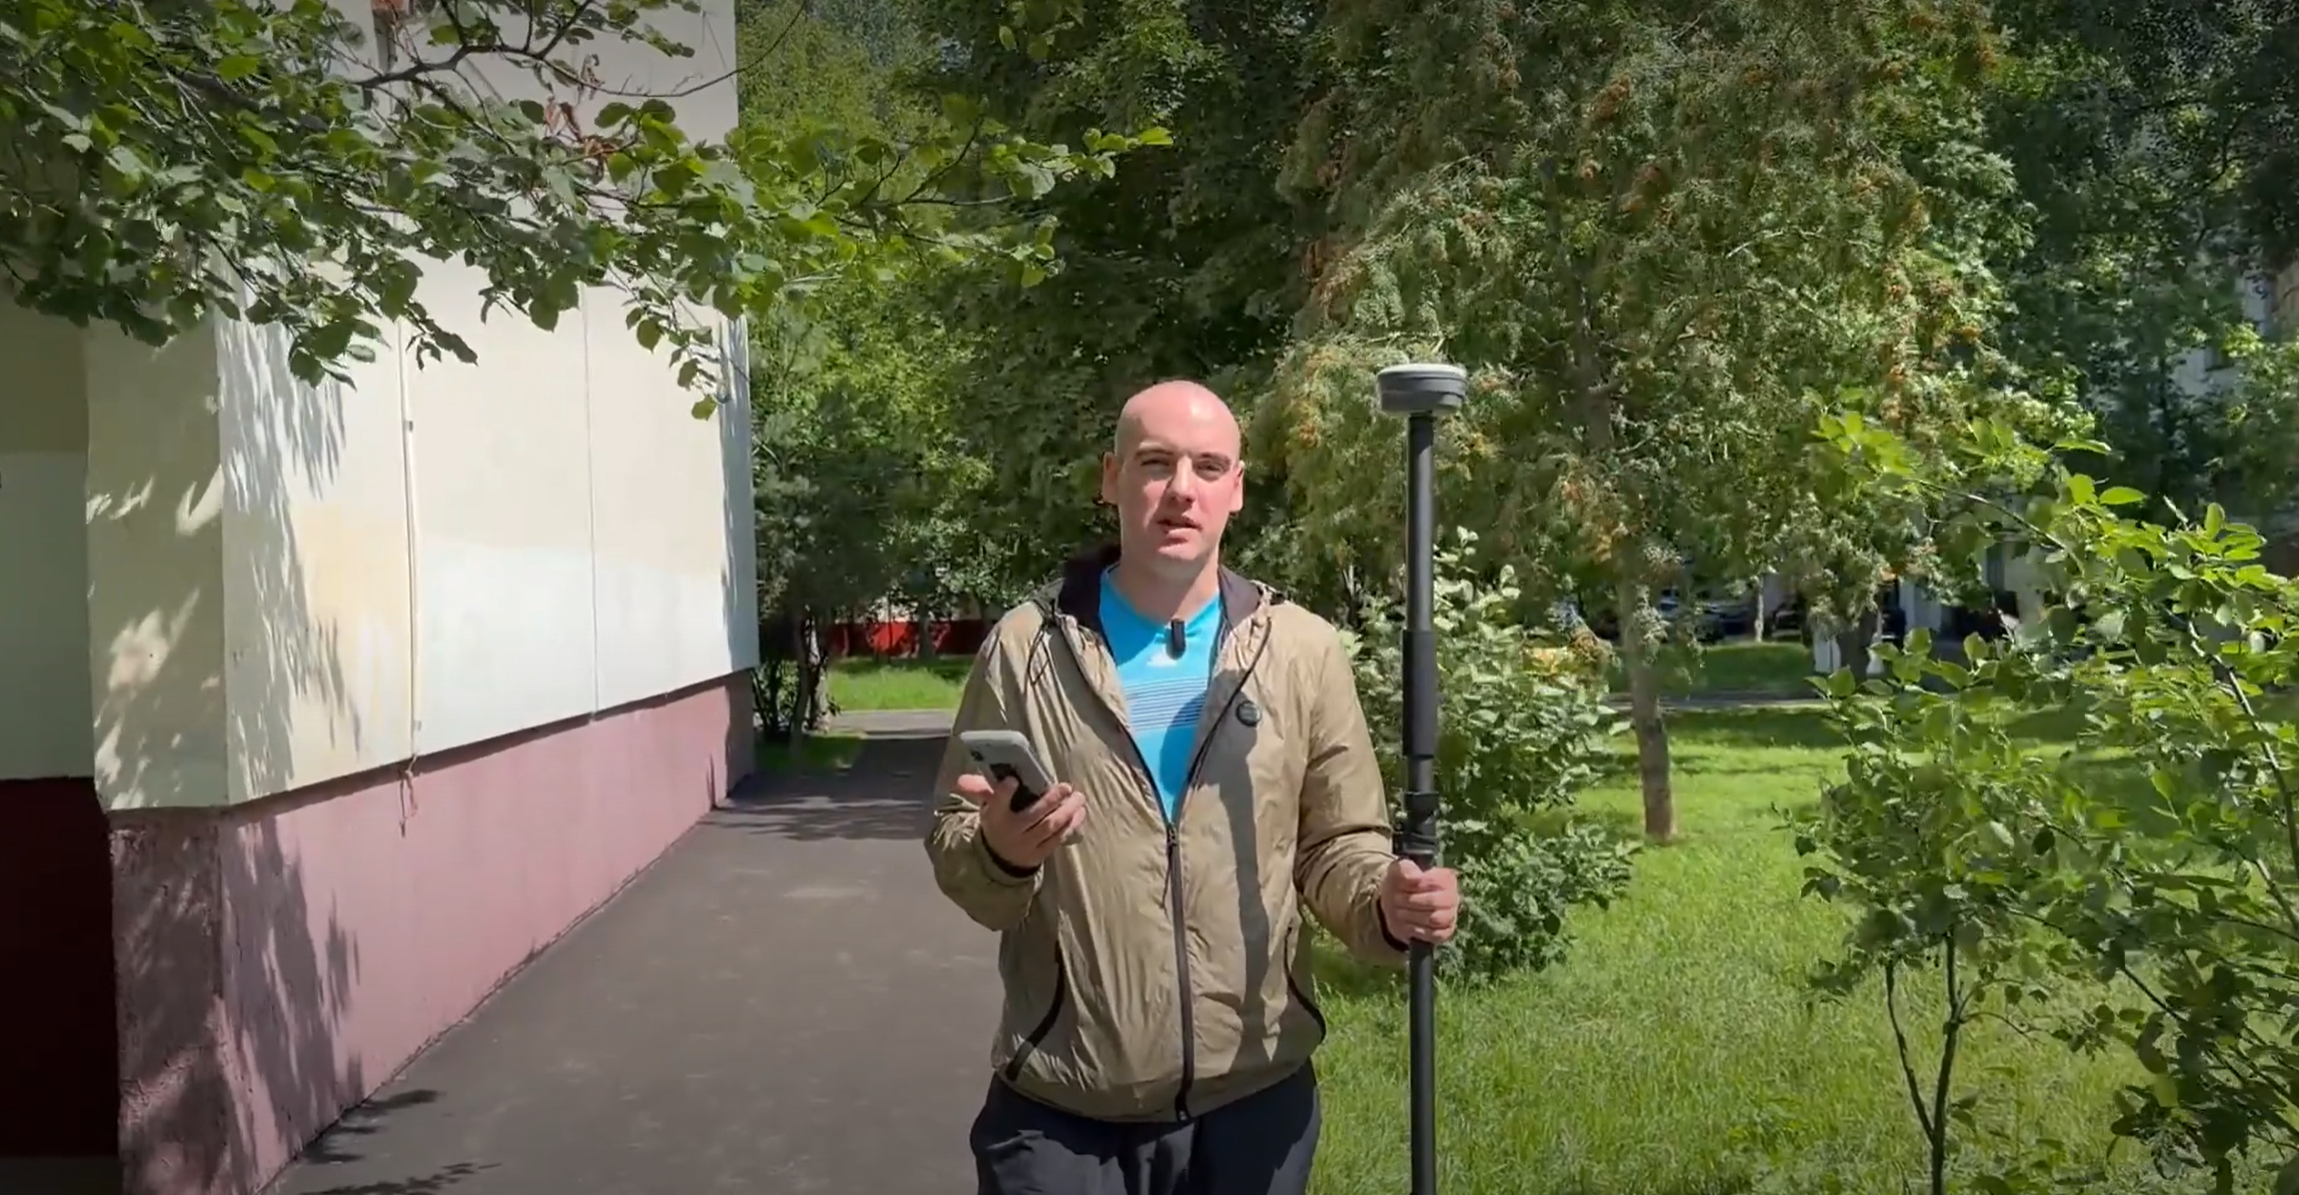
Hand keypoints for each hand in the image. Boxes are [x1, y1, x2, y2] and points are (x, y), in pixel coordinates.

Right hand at [952, 772, 1084, 871]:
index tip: (1013, 780)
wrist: (999, 858)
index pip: (996, 804)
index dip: (1004, 793)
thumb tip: (961, 780)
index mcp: (995, 817)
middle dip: (1051, 800)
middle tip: (1066, 787)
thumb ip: (979, 789)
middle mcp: (1011, 832)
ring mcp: (1027, 845)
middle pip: (1033, 815)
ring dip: (1066, 812)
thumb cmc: (997, 823)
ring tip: (1078, 798)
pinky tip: (1080, 812)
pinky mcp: (1040, 854)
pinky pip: (1058, 839)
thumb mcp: (986, 807)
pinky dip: (1071, 825)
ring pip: (1049, 827)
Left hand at [1379, 858, 1460, 945]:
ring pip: (1436, 919)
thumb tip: (1416, 877)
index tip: (1400, 886)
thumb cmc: (1400, 884)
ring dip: (1412, 915)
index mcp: (1445, 877)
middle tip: (1397, 899)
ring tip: (1399, 911)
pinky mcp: (1445, 932)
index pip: (1435, 881)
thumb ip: (1405, 869)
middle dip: (1411, 901)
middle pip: (1435, 902)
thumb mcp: (1397, 870)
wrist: (1395, 904)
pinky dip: (1417, 930)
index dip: (1415, 885)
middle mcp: (1452, 896)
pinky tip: (1407, 924)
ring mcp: (1450, 915)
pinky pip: (1434, 935)